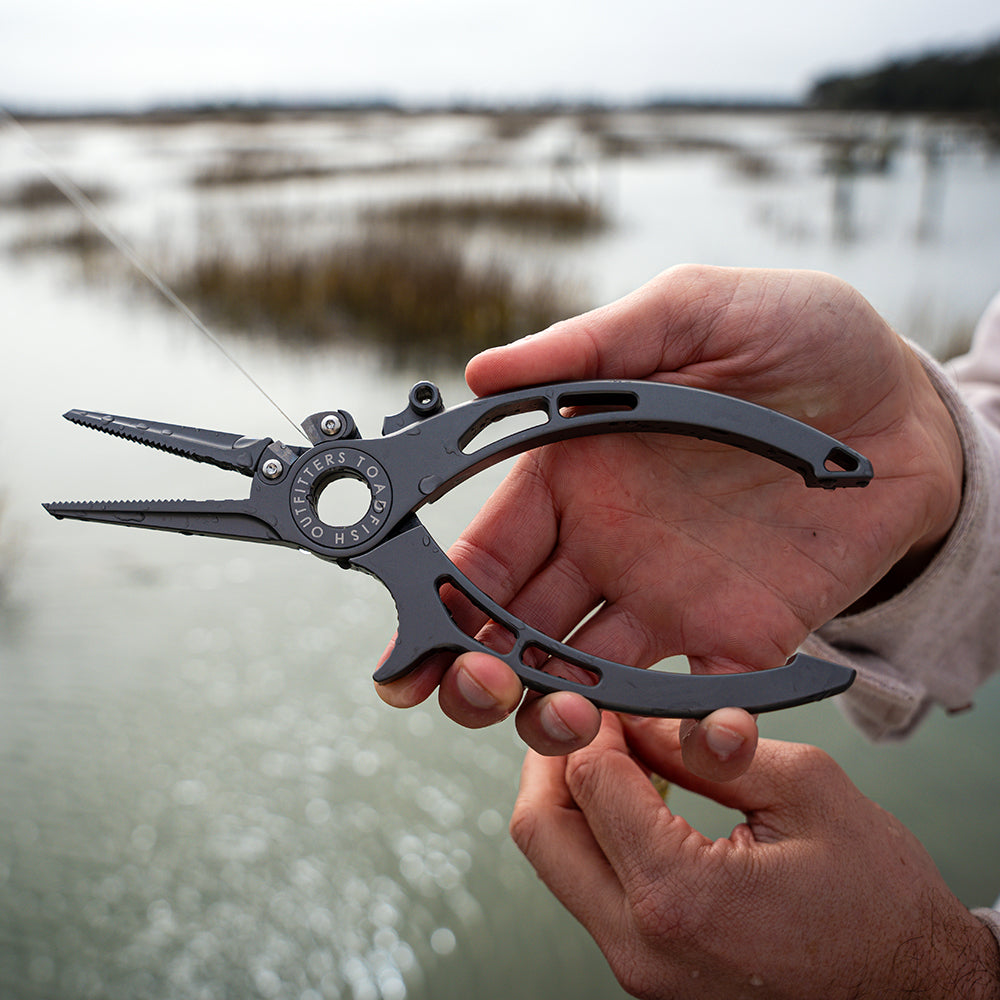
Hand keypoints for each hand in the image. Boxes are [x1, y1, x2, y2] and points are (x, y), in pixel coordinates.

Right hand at [376, 266, 961, 775]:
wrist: (908, 406)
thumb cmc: (799, 339)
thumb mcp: (691, 313)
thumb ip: (590, 347)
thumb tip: (479, 373)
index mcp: (576, 474)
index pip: (486, 550)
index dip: (439, 598)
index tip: (410, 645)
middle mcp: (608, 545)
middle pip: (513, 628)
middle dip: (476, 671)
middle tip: (472, 689)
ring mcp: (669, 596)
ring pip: (582, 677)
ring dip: (553, 710)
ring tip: (562, 716)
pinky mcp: (741, 637)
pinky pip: (696, 700)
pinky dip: (685, 732)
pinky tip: (688, 735)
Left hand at [510, 712, 999, 999]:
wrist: (915, 989)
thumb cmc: (879, 898)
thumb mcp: (806, 788)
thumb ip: (711, 746)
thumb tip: (642, 717)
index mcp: (679, 894)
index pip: (591, 781)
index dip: (594, 723)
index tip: (612, 696)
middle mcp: (640, 943)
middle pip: (543, 831)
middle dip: (556, 759)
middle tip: (589, 719)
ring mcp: (637, 968)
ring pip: (558, 862)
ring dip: (572, 797)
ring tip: (615, 753)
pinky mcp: (645, 971)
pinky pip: (590, 891)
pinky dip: (596, 836)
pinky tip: (634, 801)